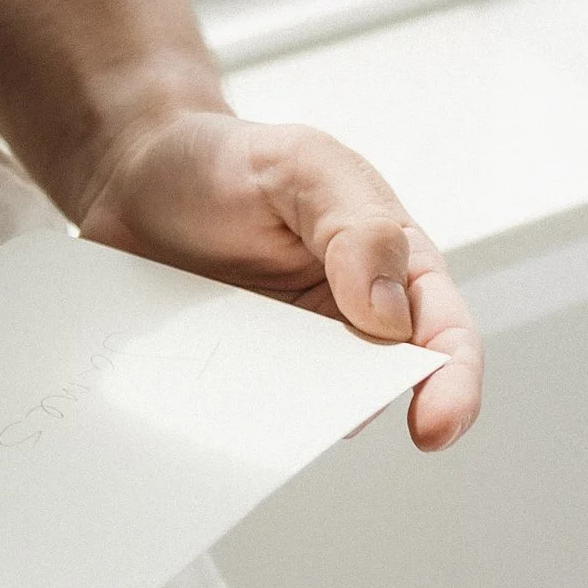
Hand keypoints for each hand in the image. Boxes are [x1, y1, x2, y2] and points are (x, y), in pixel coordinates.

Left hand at [73, 108, 481, 450]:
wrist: (133, 171)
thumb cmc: (227, 160)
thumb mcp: (301, 164)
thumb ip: (358, 225)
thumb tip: (390, 314)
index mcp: (391, 261)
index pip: (445, 333)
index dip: (454, 384)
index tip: (432, 426)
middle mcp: (353, 314)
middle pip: (386, 386)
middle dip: (368, 407)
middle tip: (330, 413)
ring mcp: (297, 350)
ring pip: (320, 409)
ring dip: (302, 417)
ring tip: (264, 400)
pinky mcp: (244, 371)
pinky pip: (256, 411)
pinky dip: (247, 418)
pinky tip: (219, 406)